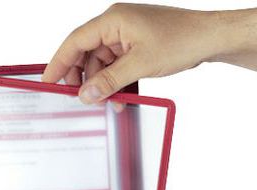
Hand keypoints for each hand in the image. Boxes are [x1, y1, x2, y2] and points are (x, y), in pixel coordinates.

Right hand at [42, 3, 256, 102]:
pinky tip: (119, 97)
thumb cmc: (180, 40)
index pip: (75, 41)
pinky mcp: (136, 47)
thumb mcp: (140, 64)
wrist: (209, 38)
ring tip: (104, 103)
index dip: (59, 62)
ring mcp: (126, 36)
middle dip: (81, 77)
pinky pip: (117, 66)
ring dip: (101, 84)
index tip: (47, 81)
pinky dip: (115, 82)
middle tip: (76, 98)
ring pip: (102, 63)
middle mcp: (116, 25)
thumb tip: (85, 94)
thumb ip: (109, 81)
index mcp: (113, 20)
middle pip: (86, 53)